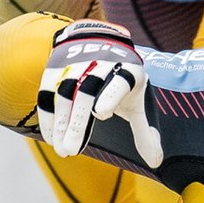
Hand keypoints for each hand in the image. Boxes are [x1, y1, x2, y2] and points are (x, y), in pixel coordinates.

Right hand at [36, 20, 162, 166]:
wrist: (100, 39)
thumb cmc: (123, 79)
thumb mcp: (137, 99)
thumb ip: (143, 130)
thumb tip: (156, 162)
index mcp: (127, 70)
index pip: (118, 82)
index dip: (110, 96)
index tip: (101, 114)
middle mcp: (100, 63)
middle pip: (86, 92)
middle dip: (77, 122)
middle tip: (71, 151)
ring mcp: (76, 62)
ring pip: (64, 93)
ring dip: (61, 123)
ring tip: (61, 149)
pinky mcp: (57, 65)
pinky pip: (48, 92)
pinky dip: (49, 116)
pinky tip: (51, 137)